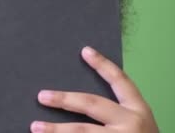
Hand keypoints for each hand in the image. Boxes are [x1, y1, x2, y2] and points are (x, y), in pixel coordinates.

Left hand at [30, 46, 158, 132]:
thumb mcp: (138, 125)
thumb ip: (114, 113)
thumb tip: (76, 101)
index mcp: (139, 111)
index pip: (121, 81)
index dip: (103, 65)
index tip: (85, 51)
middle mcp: (130, 124)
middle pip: (92, 104)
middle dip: (65, 100)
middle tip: (41, 96)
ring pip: (82, 132)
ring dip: (56, 129)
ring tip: (35, 126)